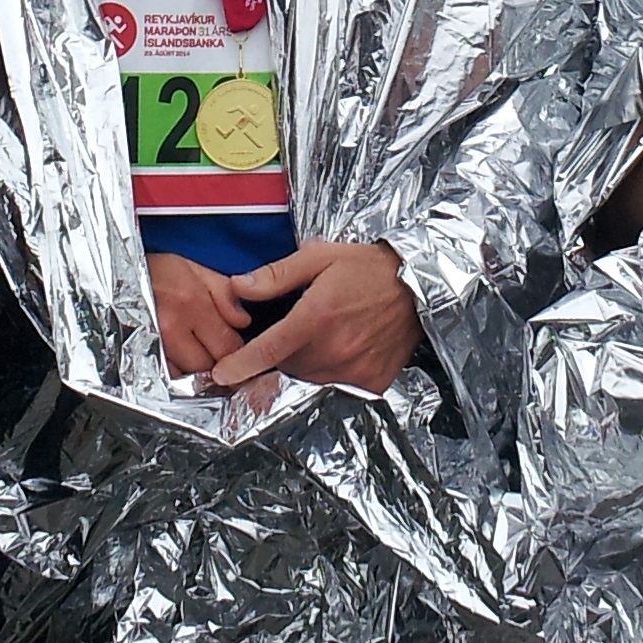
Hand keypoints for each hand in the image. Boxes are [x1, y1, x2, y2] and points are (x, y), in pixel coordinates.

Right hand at [147, 248, 252, 376]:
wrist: (115, 272)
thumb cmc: (157, 271)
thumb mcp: (196, 270)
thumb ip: (225, 294)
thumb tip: (244, 321)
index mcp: (192, 305)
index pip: (228, 347)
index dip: (238, 353)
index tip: (237, 350)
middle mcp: (172, 329)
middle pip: (208, 369)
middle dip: (218, 366)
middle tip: (217, 356)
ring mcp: (152, 346)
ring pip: (187, 380)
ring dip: (197, 376)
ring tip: (198, 362)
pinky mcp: (136, 357)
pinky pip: (164, 381)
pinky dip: (176, 379)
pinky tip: (180, 366)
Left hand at [209, 241, 421, 392]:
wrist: (421, 284)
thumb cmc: (368, 267)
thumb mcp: (319, 257)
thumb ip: (276, 275)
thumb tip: (238, 287)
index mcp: (316, 317)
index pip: (268, 350)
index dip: (241, 365)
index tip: (220, 375)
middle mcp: (334, 349)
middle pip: (288, 366)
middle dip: (282, 352)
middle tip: (299, 329)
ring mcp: (355, 370)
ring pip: (311, 378)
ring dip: (307, 363)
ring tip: (325, 334)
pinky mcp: (372, 382)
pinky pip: (338, 386)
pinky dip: (334, 372)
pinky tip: (345, 347)